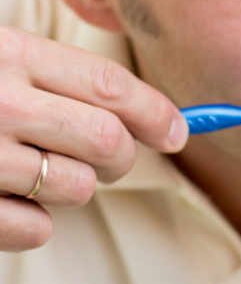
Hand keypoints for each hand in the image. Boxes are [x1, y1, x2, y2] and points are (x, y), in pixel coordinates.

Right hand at [0, 26, 187, 251]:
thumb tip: (157, 119)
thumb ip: (63, 80)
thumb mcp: (0, 60)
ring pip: (78, 189)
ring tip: (39, 171)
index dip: (156, 111)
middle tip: (112, 158)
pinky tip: (7, 200)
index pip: (109, 84)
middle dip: (123, 155)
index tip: (179, 132)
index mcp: (9, 54)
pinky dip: (34, 222)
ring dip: (74, 187)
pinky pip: (35, 229)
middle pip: (107, 140)